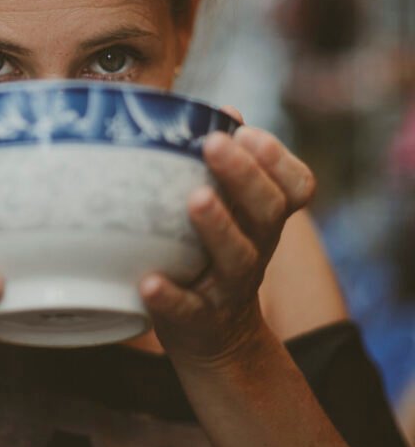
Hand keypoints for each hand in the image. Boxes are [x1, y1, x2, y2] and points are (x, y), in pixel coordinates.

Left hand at [139, 110, 315, 366]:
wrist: (215, 337)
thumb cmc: (212, 252)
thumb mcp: (228, 209)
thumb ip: (226, 163)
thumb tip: (222, 109)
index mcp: (263, 218)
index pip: (295, 187)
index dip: (278, 160)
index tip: (248, 133)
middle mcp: (256, 248)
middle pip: (268, 211)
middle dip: (245, 175)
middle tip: (215, 144)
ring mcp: (229, 286)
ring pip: (236, 256)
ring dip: (217, 225)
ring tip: (196, 199)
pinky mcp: (198, 320)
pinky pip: (188, 309)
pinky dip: (170, 297)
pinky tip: (150, 282)